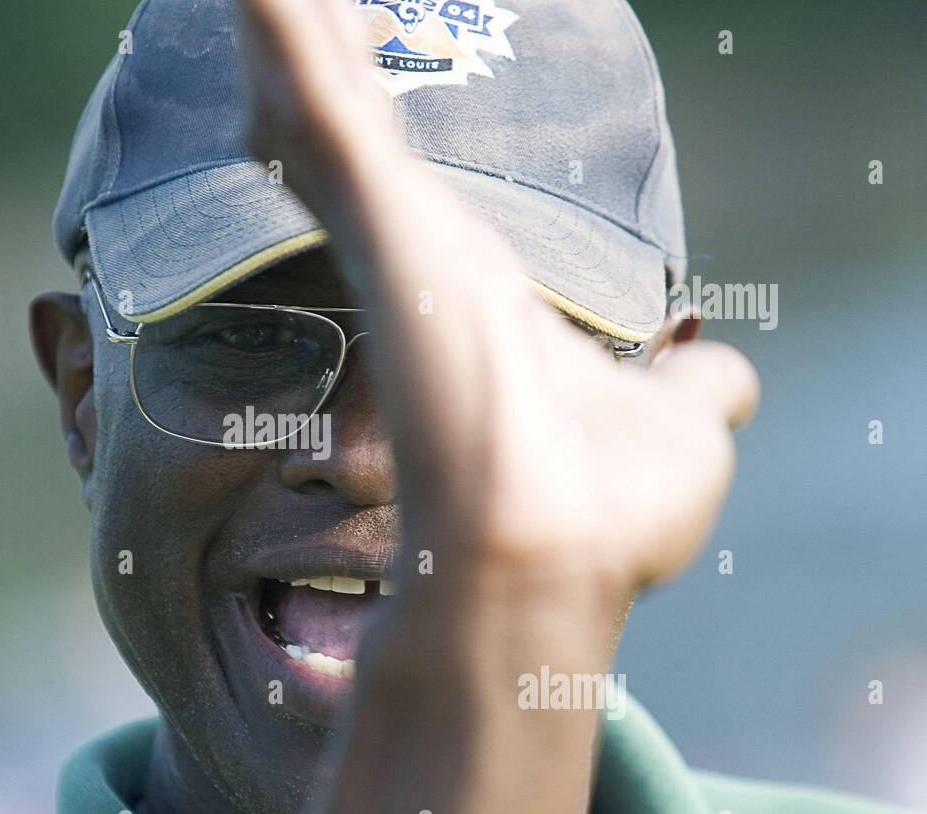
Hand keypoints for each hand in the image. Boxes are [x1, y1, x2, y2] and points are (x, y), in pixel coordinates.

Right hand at [238, 0, 758, 813]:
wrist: (554, 566)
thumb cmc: (598, 512)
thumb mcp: (675, 423)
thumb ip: (689, 383)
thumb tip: (721, 374)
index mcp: (471, 283)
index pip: (404, 173)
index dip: (371, 103)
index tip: (346, 41)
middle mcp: (417, 251)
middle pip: (354, 123)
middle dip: (314, 46)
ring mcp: (393, 235)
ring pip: (324, 100)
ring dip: (291, 29)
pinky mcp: (385, 226)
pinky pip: (320, 108)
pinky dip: (286, 37)